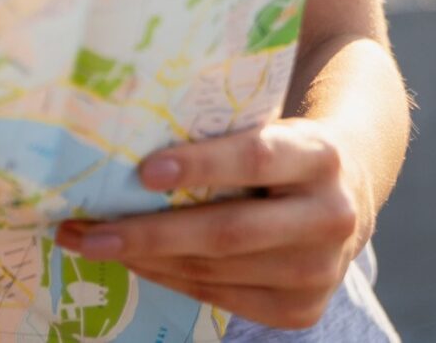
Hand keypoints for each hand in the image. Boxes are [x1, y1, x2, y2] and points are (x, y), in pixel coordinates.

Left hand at [55, 121, 367, 331]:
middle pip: (228, 231)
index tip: (144, 171)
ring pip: (215, 271)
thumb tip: (126, 137)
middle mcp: (330, 217)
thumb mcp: (272, 126)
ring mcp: (320, 273)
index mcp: (321, 155)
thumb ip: (221, 135)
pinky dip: (171, 279)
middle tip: (85, 229)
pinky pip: (220, 297)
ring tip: (92, 244)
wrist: (350, 195)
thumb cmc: (286, 149)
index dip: (201, 165)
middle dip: (149, 233)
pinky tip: (135, 262)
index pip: (256, 158)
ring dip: (146, 260)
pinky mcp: (302, 310)